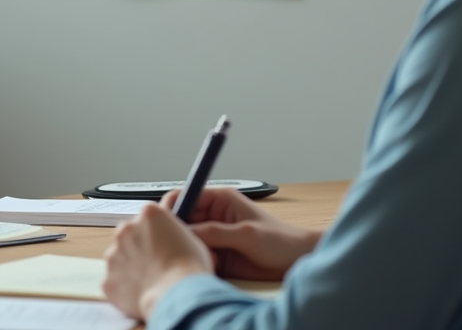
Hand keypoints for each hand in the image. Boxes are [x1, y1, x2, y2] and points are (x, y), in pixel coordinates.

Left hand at [103, 203, 213, 318]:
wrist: (177, 295)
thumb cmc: (190, 269)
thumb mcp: (191, 239)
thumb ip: (172, 233)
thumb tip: (168, 240)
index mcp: (149, 214)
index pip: (148, 217)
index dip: (156, 232)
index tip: (162, 243)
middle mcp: (127, 229)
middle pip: (130, 234)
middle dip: (139, 247)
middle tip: (156, 263)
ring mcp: (114, 253)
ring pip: (119, 257)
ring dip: (130, 266)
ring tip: (150, 280)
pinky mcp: (108, 277)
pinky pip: (115, 281)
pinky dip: (124, 287)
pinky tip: (141, 293)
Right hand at [164, 187, 319, 280]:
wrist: (297, 263)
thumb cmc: (281, 241)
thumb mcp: (247, 234)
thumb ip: (216, 232)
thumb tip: (187, 233)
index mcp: (220, 199)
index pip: (185, 195)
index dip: (172, 206)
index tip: (164, 220)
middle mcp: (213, 215)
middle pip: (181, 218)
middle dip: (178, 231)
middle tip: (179, 243)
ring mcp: (214, 235)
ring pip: (187, 239)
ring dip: (189, 248)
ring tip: (202, 257)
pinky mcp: (216, 254)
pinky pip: (196, 254)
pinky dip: (197, 260)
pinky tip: (208, 266)